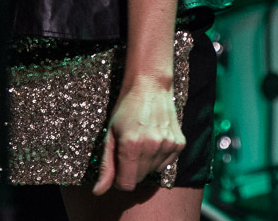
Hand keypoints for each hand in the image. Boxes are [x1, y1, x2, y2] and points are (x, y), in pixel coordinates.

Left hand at [92, 77, 183, 193]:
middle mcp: (152, 146)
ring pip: (153, 172)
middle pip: (140, 178)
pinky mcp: (179, 143)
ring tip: (142, 141)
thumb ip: (106, 166)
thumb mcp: (110, 135)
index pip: (127, 184)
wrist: (150, 85)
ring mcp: (168, 145)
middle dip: (132, 169)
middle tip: (129, 149)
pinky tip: (154, 140)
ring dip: (145, 163)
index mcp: (131, 146)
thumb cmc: (126, 109)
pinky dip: (158, 157)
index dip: (119, 179)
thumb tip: (98, 192)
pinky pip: (165, 164)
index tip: (118, 166)